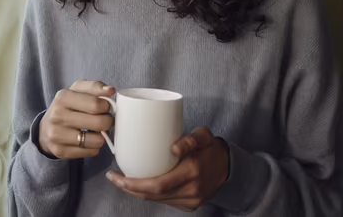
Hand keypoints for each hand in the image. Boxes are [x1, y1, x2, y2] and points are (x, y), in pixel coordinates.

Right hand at [38, 80, 115, 158]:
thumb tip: (111, 90)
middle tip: (104, 120)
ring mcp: (57, 135)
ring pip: (97, 141)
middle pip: (100, 123)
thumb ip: (95, 87)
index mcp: (63, 97)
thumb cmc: (67, 107)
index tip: (105, 107)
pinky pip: (91, 152)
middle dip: (108, 122)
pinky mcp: (61, 151)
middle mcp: (58, 116)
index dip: (107, 106)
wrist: (46, 129)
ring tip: (95, 131)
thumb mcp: (77, 91)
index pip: (96, 104)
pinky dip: (94, 147)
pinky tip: (87, 140)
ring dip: (101, 136)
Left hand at [106, 127, 229, 211]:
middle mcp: (191, 190)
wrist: (229, 166)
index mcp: (192, 172)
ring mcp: (191, 200)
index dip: (133, 184)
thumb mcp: (203, 136)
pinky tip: (138, 185)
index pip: (157, 185)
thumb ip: (190, 139)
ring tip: (121, 180)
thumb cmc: (211, 148)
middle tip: (113, 177)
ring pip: (156, 200)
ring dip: (136, 192)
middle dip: (129, 188)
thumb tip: (173, 147)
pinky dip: (149, 194)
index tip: (116, 175)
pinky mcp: (189, 205)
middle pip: (152, 195)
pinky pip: (164, 200)